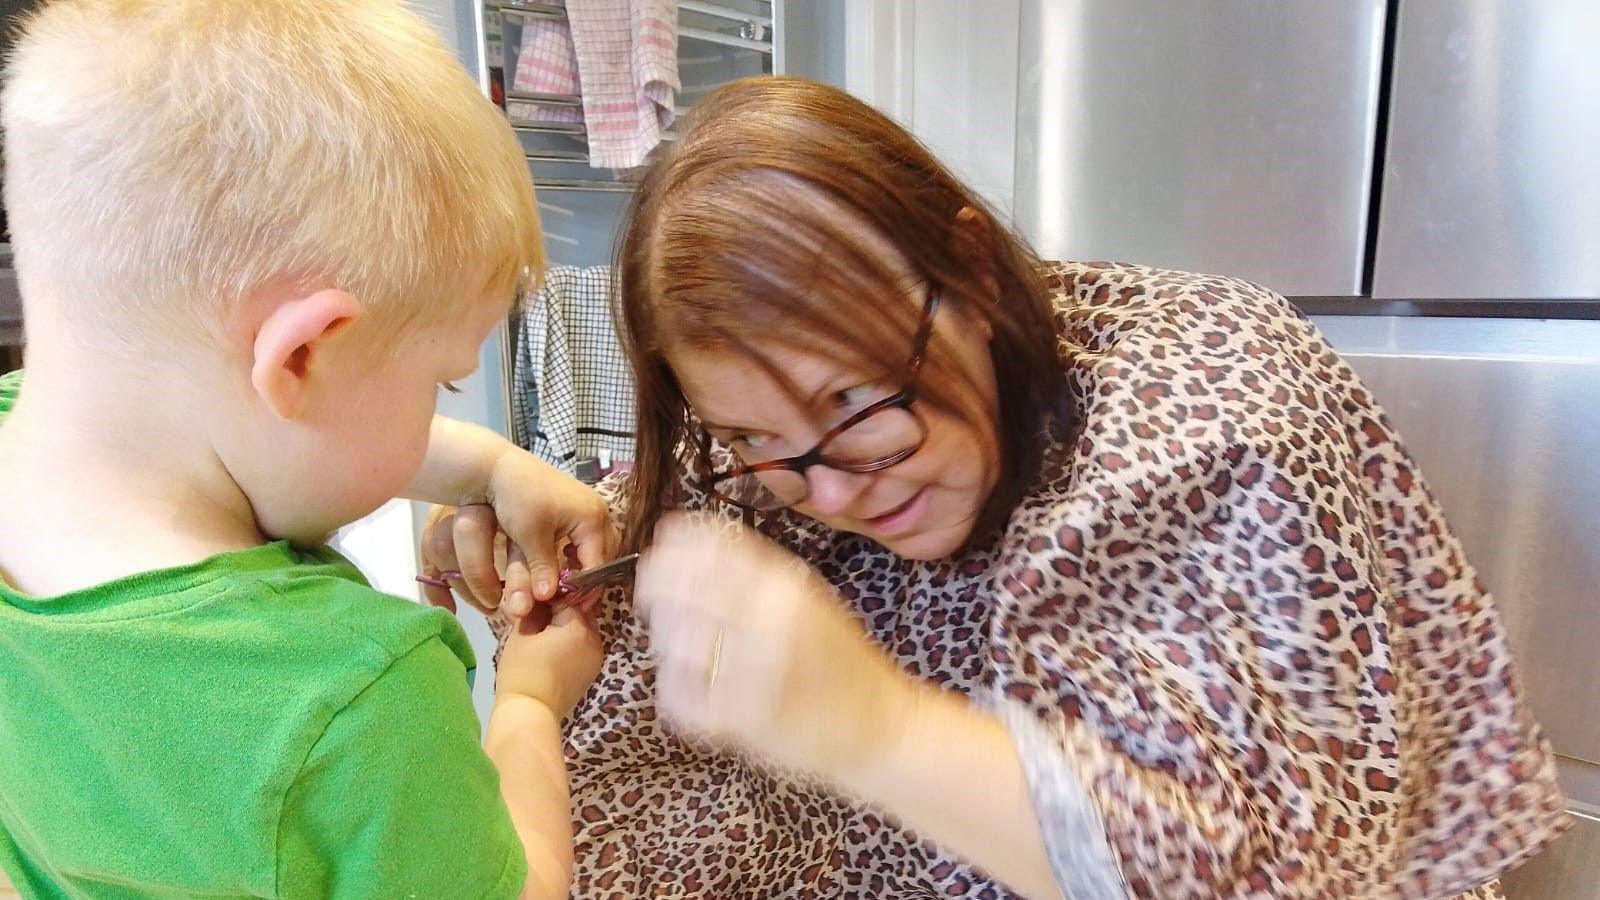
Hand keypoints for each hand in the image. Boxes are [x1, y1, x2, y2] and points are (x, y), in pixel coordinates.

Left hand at [419, 454, 616, 617]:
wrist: (498, 466)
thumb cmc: (518, 498)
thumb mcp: (530, 537)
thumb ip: (543, 569)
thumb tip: (548, 597)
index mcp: (593, 518)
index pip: (598, 564)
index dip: (585, 589)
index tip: (569, 608)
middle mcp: (597, 513)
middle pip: (603, 556)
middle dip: (589, 578)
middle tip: (573, 599)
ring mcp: (588, 508)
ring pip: (595, 547)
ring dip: (583, 565)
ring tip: (571, 584)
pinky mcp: (575, 507)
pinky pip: (584, 537)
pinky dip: (575, 553)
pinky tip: (562, 564)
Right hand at [496, 604, 604, 719]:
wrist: (530, 714)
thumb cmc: (521, 672)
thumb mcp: (522, 633)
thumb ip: (537, 611)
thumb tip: (543, 602)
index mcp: (579, 627)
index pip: (567, 599)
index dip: (548, 600)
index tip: (533, 606)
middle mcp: (595, 640)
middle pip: (579, 613)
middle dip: (560, 614)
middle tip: (537, 623)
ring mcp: (596, 657)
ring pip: (582, 630)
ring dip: (566, 630)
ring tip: (542, 641)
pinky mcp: (592, 672)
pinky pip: (583, 647)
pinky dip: (570, 645)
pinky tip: (551, 653)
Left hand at [634, 513, 914, 779]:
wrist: (883, 727)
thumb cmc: (842, 662)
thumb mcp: (809, 599)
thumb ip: (757, 572)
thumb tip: (688, 537)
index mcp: (785, 586)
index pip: (708, 545)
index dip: (673, 544)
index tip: (663, 549)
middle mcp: (768, 620)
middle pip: (679, 588)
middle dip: (656, 590)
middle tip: (653, 598)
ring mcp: (752, 671)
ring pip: (672, 642)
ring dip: (668, 642)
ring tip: (684, 650)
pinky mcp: (741, 720)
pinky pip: (679, 696)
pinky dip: (677, 691)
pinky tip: (695, 688)